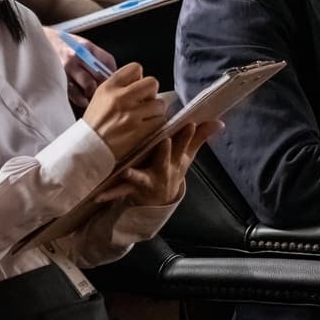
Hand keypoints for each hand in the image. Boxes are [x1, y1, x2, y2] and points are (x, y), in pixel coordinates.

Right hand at [44, 28, 116, 107]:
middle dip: (106, 85)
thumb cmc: (65, 46)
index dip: (113, 74)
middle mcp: (75, 57)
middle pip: (99, 75)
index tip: (114, 81)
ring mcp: (65, 69)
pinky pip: (75, 95)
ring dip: (94, 93)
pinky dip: (83, 100)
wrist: (41, 44)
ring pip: (89, 86)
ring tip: (95, 96)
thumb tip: (112, 74)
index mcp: (85, 46)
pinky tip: (84, 99)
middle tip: (107, 91)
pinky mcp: (58, 81)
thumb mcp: (83, 44)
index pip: (107, 61)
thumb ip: (98, 57)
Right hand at [81, 63, 166, 161]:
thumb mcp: (100, 97)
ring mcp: (131, 115)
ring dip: (156, 110)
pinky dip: (156, 123)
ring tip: (146, 116)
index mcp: (109, 87)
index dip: (139, 78)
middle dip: (151, 93)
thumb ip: (118, 86)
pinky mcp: (139, 131)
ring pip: (160, 103)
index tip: (137, 87)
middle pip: (152, 83)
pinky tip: (147, 126)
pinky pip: (160, 120)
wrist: (88, 148)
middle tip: (145, 102)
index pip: (135, 68)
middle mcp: (120, 98)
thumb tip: (140, 81)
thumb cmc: (94, 124)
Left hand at [95, 120, 222, 206]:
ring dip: (136, 175)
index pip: (183, 145)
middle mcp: (163, 170)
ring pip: (142, 177)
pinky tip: (100, 195)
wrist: (158, 198)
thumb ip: (199, 138)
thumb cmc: (170, 169)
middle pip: (165, 160)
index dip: (187, 136)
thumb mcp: (185, 156)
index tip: (190, 123)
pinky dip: (111, 193)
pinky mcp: (132, 189)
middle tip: (164, 141)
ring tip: (127, 172)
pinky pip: (120, 191)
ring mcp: (148, 181)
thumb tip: (219, 122)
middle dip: (165, 152)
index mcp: (175, 159)